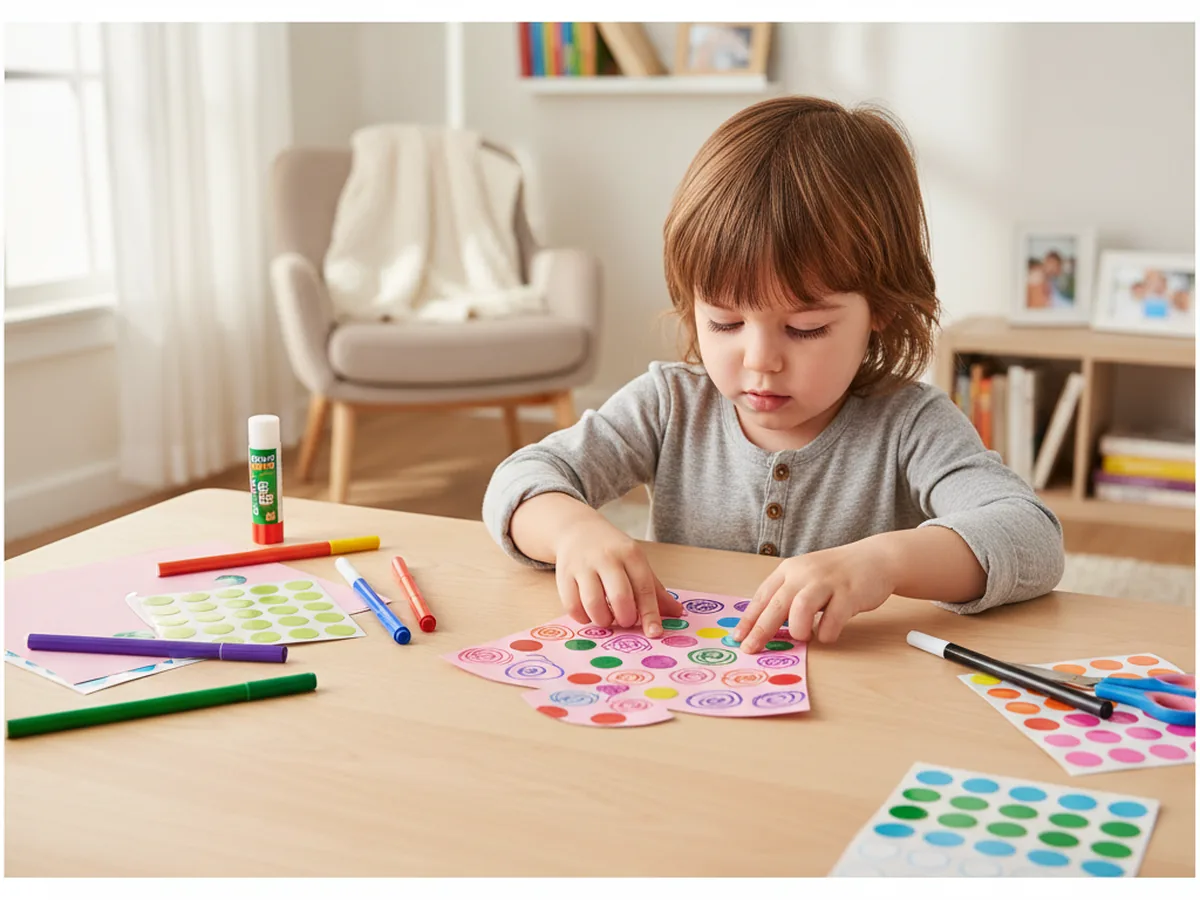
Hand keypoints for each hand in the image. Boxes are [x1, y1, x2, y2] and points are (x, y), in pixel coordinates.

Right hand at [552, 514, 682, 636]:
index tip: (654, 633)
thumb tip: (678, 613)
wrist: (577, 529)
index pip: (644, 588)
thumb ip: (655, 589)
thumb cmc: (613, 551)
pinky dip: (582, 618)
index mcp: (631, 554)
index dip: (651, 614)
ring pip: (593, 604)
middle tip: (626, 621)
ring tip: (607, 619)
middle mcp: (607, 558)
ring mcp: (583, 565)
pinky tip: (588, 614)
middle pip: (620, 597)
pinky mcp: (563, 574)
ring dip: (603, 620)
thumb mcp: (636, 562)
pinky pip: (572, 605)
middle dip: (626, 618)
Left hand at [733, 537, 895, 650]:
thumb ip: (788, 597)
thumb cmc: (836, 574)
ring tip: (804, 637)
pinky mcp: (849, 593)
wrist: (875, 558)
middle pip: (776, 604)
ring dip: (799, 629)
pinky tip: (828, 634)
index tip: (738, 637)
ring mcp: (827, 582)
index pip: (763, 596)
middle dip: (761, 630)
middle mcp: (805, 574)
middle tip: (751, 649)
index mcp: (790, 570)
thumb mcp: (806, 577)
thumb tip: (765, 627)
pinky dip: (827, 633)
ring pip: (801, 608)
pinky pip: (832, 619)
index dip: (749, 618)